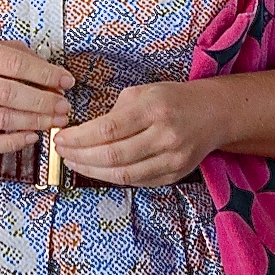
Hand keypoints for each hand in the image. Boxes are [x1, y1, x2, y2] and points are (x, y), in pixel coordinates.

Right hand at [0, 40, 73, 155]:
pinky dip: (12, 143)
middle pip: (8, 93)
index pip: (14, 63)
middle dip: (43, 102)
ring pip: (1, 119)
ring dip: (34, 122)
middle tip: (64, 107)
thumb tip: (57, 81)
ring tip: (55, 121)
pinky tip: (31, 137)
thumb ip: (26, 60)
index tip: (66, 81)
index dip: (45, 74)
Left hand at [52, 81, 219, 185]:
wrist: (214, 115)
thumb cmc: (172, 99)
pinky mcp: (175, 176)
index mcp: (153, 110)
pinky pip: (137, 182)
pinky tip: (97, 169)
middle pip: (113, 156)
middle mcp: (165, 137)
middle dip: (80, 156)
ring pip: (124, 175)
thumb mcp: (143, 92)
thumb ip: (115, 111)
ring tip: (73, 162)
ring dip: (92, 171)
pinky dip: (112, 177)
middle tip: (60, 152)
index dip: (79, 138)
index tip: (60, 138)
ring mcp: (172, 160)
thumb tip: (84, 131)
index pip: (108, 130)